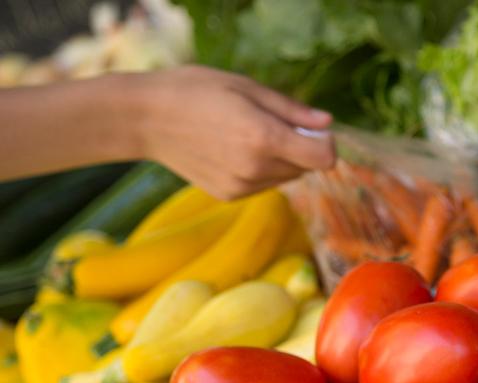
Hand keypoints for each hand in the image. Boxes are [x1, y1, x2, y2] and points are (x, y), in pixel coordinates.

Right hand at [138, 65, 334, 199]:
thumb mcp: (247, 87)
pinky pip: (263, 185)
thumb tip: (327, 123)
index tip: (313, 130)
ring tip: (245, 134)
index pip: (324, 158)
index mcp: (264, 138)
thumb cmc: (196, 91)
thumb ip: (291, 110)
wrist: (145, 119)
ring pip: (285, 178)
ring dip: (279, 160)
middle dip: (299, 148)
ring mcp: (242, 186)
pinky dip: (259, 170)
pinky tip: (231, 150)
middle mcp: (257, 169)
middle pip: (305, 168)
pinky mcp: (230, 196)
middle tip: (269, 123)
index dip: (325, 144)